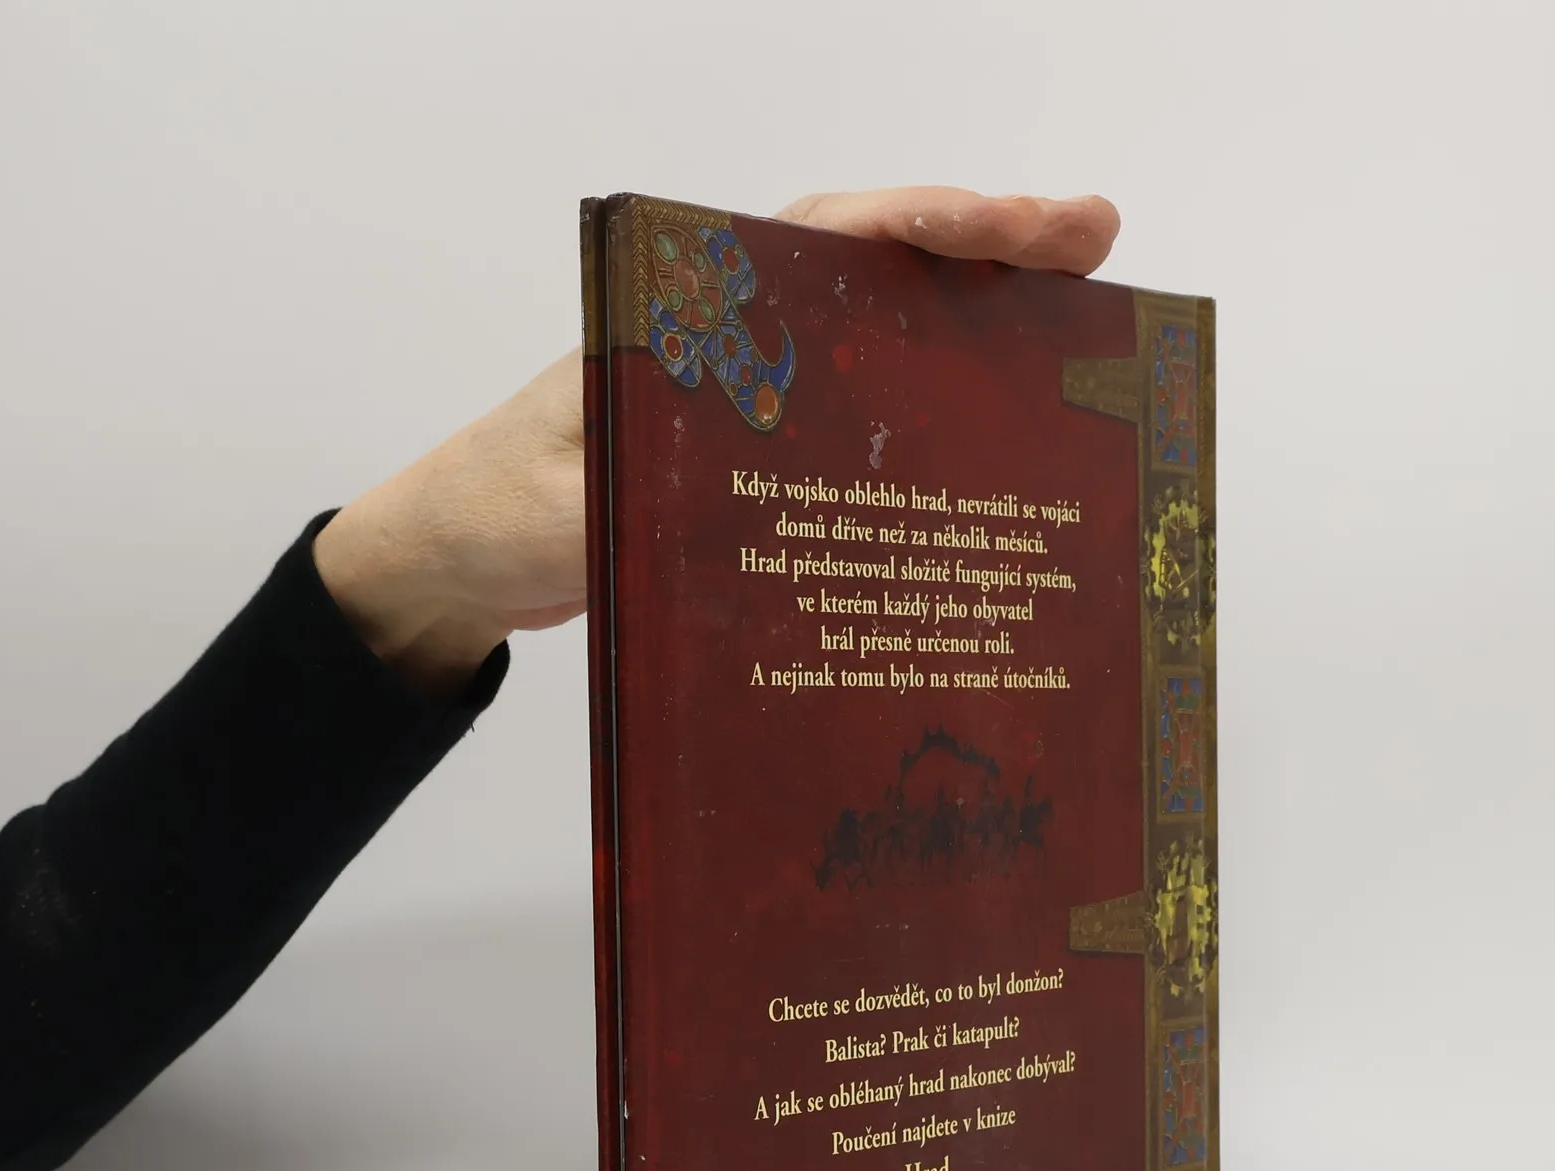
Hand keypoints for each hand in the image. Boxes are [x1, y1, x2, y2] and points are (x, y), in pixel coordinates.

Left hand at [313, 189, 1119, 696]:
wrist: (459, 560)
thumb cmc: (498, 514)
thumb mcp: (569, 500)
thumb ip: (640, 481)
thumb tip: (740, 474)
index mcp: (689, 317)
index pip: (823, 239)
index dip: (928, 226)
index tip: (1021, 226)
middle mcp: (733, 336)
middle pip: (877, 268)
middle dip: (989, 249)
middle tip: (1096, 241)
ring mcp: (752, 391)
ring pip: (882, 330)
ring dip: (977, 320)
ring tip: (1082, 313)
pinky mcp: (759, 451)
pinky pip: (862, 407)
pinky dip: (933, 400)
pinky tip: (1000, 426)